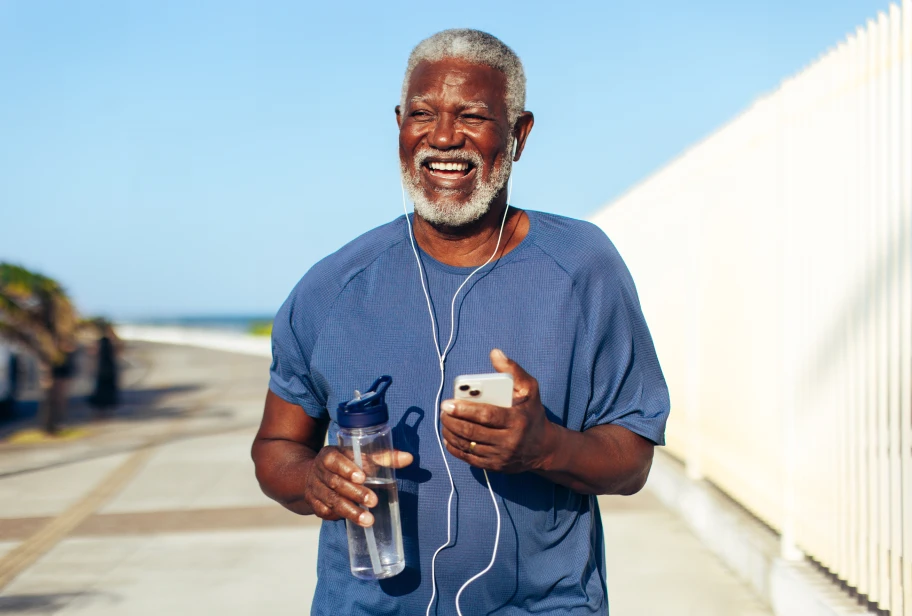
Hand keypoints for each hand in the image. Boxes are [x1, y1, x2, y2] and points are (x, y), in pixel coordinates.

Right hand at [304, 446, 412, 526]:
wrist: (313, 474)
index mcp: (329, 455)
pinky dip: (339, 516)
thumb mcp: (361, 457)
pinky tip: (353, 521)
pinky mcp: (315, 505)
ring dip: (351, 511)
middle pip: (335, 483)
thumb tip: (408, 458)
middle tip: (373, 501)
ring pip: (332, 501)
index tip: (362, 477)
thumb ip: (384, 457)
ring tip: (368, 520)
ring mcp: (315, 490)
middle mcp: (319, 472)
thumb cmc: (346, 464)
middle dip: (355, 493)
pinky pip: (326, 512)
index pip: (334, 460)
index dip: (347, 469)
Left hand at [440, 349, 555, 472]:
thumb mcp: (530, 390)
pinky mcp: (494, 467)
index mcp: (516, 420)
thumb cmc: (532, 414)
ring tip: (443, 421)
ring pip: (468, 446)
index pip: (486, 415)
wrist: (543, 448)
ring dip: (451, 433)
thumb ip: (513, 370)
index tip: (448, 403)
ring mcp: (500, 456)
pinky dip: (455, 448)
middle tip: (442, 411)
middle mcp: (509, 441)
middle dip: (452, 421)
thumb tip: (494, 353)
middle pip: (473, 431)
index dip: (464, 410)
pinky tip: (448, 437)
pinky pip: (469, 458)